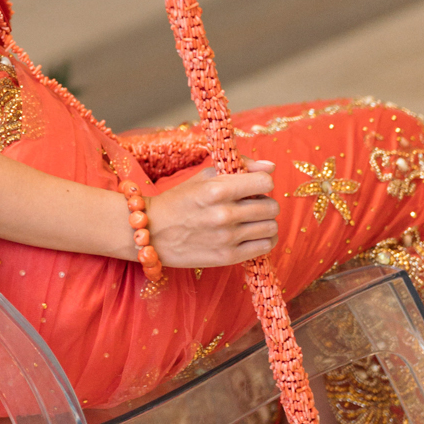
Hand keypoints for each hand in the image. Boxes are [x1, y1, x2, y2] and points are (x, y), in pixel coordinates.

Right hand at [147, 161, 278, 267]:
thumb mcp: (203, 176)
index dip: (263, 182)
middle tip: (252, 203)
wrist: (151, 231)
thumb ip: (238, 167)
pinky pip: (264, 247)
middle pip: (271, 207)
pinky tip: (251, 234)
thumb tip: (271, 166)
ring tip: (251, 220)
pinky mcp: (227, 257)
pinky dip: (263, 239)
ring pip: (271, 227)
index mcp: (217, 189)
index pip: (265, 183)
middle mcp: (224, 214)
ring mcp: (227, 238)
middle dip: (265, 202)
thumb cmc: (178, 200)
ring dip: (265, 221)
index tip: (254, 186)